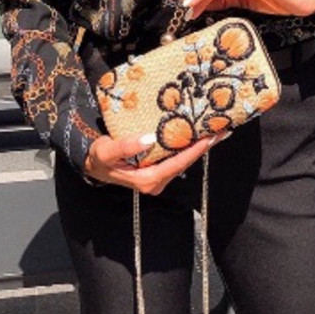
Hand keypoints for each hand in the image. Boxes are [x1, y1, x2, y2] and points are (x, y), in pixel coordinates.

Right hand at [84, 132, 224, 194]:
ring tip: (214, 131)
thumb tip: (149, 138)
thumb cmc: (99, 158)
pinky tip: (197, 136)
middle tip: (221, 131)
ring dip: (197, 147)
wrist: (93, 165)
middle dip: (202, 148)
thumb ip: (125, 146)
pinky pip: (176, 159)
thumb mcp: (107, 151)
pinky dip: (187, 148)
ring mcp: (157, 178)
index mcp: (147, 180)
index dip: (193, 151)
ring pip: (182, 162)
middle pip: (184, 163)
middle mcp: (156, 182)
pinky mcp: (157, 171)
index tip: (208, 138)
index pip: (176, 164)